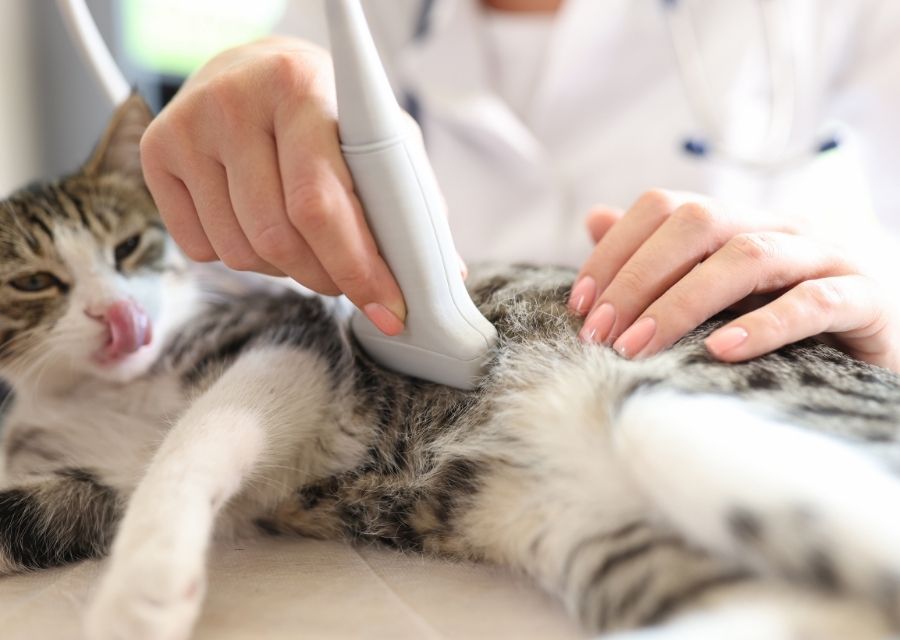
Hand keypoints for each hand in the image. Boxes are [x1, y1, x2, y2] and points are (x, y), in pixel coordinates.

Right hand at [140, 37, 404, 334]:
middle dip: (326, 279)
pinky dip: (242, 258)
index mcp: (300, 88)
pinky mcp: (155, 153)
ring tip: (306, 243)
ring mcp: (187, 127)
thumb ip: (407, 199)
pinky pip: (201, 249)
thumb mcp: (379, 136)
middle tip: (350, 284)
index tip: (389, 309)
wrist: (253, 70)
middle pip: (277, 237)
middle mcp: (234, 102)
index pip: (319, 202)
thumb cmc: (328, 110)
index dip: (357, 268)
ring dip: (286, 271)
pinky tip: (259, 225)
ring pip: (240, 252)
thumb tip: (442, 275)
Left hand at [569, 189, 899, 371]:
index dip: (614, 250)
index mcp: (737, 222)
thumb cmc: (779, 325)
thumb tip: (594, 217)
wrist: (873, 355)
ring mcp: (825, 258)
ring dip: (683, 302)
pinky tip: (720, 351)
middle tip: (601, 333)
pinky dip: (763, 325)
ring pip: (749, 256)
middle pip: (700, 223)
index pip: (664, 207)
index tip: (580, 305)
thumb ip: (656, 256)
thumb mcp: (709, 291)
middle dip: (638, 278)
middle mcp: (778, 227)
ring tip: (639, 346)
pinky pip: (814, 301)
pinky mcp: (865, 299)